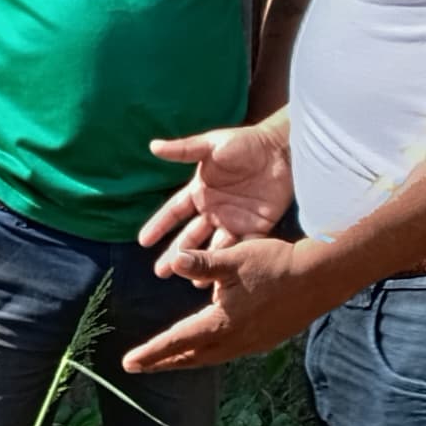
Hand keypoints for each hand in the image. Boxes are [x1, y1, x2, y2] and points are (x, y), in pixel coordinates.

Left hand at [123, 231, 332, 373]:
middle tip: (141, 366)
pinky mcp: (265, 340)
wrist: (320, 278)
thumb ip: (202, 263)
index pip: (177, 341)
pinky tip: (211, 348)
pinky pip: (229, 353)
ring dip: (187, 360)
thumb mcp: (234, 258)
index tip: (129, 363)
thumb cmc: (275, 264)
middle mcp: (233, 340)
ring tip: (170, 361)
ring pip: (211, 357)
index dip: (151, 352)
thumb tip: (174, 260)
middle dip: (164, 362)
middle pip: (191, 357)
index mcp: (220, 323)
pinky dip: (210, 354)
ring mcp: (251, 344)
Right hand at [140, 118, 294, 277]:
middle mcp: (214, 209)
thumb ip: (184, 150)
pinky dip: (234, 262)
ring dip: (204, 264)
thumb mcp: (211, 145)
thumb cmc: (245, 143)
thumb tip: (153, 146)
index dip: (159, 226)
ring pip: (214, 247)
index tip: (144, 241)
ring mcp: (235, 220)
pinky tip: (226, 276)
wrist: (281, 149)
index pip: (174, 212)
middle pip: (190, 236)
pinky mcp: (257, 226)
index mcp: (200, 191)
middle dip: (176, 254)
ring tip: (193, 282)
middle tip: (161, 273)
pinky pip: (243, 247)